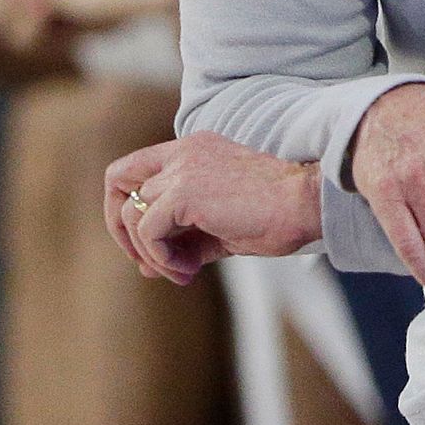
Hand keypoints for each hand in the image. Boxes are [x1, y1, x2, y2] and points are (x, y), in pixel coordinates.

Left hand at [102, 133, 319, 285]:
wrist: (306, 204)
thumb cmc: (276, 216)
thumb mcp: (219, 228)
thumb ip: (183, 241)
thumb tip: (147, 267)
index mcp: (192, 152)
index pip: (134, 169)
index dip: (128, 208)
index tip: (148, 246)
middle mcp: (182, 153)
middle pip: (118, 181)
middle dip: (121, 227)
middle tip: (147, 263)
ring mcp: (181, 169)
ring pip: (132, 213)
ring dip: (150, 253)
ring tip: (184, 272)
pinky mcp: (183, 191)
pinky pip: (147, 230)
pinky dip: (161, 258)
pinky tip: (190, 270)